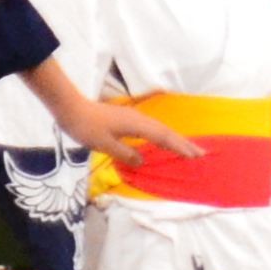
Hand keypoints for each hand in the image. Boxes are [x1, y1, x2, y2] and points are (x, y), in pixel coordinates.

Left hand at [49, 77, 191, 166]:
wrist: (69, 108)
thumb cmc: (86, 127)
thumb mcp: (105, 145)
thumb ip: (125, 154)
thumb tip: (142, 161)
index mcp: (137, 125)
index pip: (164, 138)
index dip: (180, 147)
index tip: (195, 156)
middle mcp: (139, 119)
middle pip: (166, 132)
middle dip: (184, 143)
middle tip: (201, 153)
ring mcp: (132, 117)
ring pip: (159, 128)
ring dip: (174, 138)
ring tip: (187, 148)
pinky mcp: (126, 118)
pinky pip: (150, 127)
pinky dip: (161, 135)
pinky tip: (160, 141)